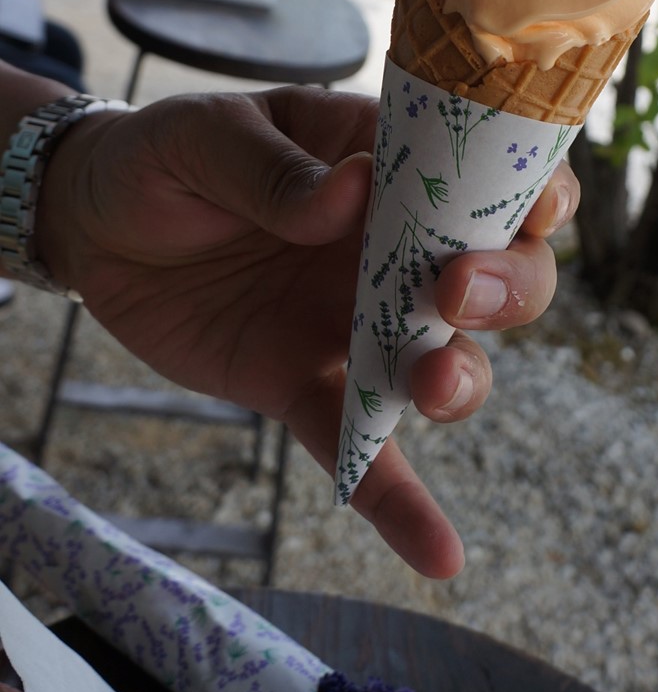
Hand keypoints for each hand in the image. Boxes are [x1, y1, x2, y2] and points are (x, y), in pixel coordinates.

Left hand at [36, 87, 574, 578]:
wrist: (90, 226)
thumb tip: (351, 193)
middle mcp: (397, 245)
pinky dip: (400, 503)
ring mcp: (358, 320)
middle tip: (457, 289)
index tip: (533, 214)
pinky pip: (363, 448)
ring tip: (433, 383)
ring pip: (448, 359)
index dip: (534, 191)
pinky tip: (440, 555)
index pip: (492, 171)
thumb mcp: (207, 135)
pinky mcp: (306, 385)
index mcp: (389, 162)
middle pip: (500, 273)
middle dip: (508, 286)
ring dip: (462, 377)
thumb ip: (275, 168)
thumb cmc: (166, 155)